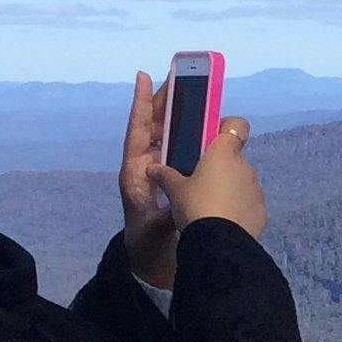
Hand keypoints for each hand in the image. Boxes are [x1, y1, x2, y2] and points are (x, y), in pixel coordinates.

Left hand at [118, 73, 178, 285]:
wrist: (150, 264)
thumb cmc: (148, 246)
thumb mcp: (156, 231)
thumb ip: (167, 214)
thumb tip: (184, 196)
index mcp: (135, 174)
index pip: (138, 132)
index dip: (141, 105)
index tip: (143, 77)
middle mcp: (145, 167)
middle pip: (154, 127)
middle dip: (164, 102)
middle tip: (179, 78)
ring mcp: (158, 172)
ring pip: (167, 136)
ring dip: (178, 116)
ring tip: (193, 95)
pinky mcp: (172, 180)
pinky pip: (180, 151)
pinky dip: (190, 137)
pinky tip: (205, 128)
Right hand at [152, 113, 266, 245]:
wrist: (218, 244)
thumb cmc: (195, 206)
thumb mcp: (174, 190)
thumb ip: (165, 175)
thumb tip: (152, 167)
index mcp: (224, 153)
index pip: (237, 124)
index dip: (226, 126)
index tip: (212, 138)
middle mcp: (245, 166)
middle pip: (234, 157)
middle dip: (220, 166)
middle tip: (200, 181)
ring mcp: (257, 189)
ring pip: (242, 180)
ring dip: (229, 187)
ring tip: (211, 205)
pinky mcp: (262, 210)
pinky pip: (248, 202)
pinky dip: (238, 207)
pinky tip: (224, 220)